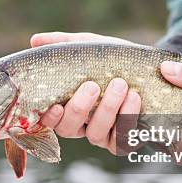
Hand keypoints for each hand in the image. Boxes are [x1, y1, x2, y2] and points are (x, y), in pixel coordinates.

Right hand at [31, 32, 141, 153]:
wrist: (146, 66)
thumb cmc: (110, 58)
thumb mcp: (87, 46)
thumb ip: (61, 44)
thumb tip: (35, 41)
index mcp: (65, 107)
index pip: (48, 119)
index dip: (49, 117)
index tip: (55, 105)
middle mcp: (81, 126)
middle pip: (68, 129)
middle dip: (79, 108)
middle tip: (92, 85)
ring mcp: (102, 136)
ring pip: (96, 134)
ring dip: (107, 109)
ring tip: (120, 84)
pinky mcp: (124, 142)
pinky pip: (122, 139)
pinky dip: (128, 118)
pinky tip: (135, 97)